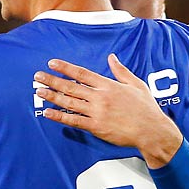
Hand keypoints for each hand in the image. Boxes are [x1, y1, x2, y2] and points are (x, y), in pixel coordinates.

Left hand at [35, 55, 182, 167]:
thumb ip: (120, 71)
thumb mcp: (136, 84)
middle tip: (37, 77)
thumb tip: (111, 57)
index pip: (82, 73)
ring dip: (52, 96)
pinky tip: (48, 113)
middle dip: (53, 80)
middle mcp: (100, 97)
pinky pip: (74, 120)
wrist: (151, 130)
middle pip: (71, 86)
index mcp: (108, 85)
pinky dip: (59, 117)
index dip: (66, 68)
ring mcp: (97, 112)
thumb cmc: (146, 108)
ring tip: (39, 92)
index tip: (52, 63)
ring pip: (69, 102)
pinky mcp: (96, 127)